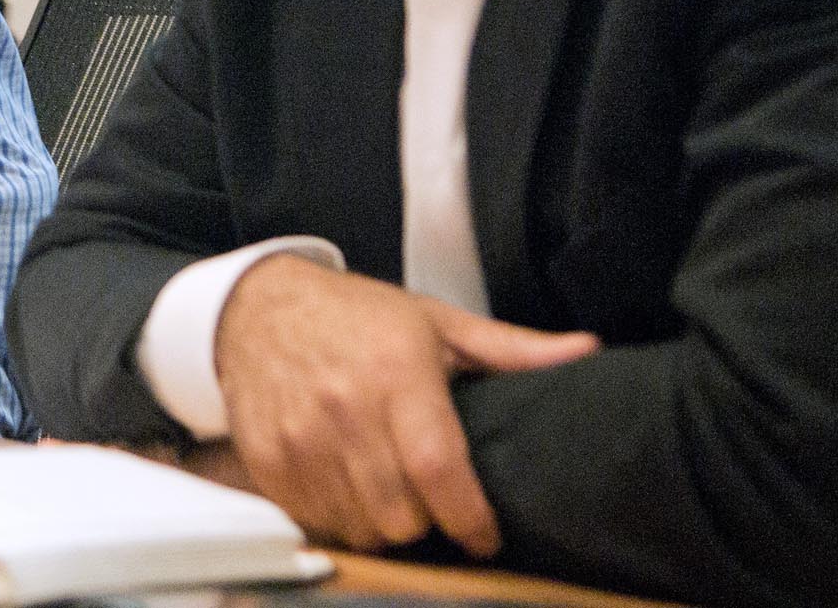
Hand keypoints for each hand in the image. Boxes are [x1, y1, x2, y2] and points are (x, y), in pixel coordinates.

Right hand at [214, 254, 599, 556]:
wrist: (255, 307)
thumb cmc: (355, 316)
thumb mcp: (435, 322)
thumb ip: (511, 347)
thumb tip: (586, 350)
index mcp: (395, 372)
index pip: (438, 469)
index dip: (469, 518)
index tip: (486, 535)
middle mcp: (343, 406)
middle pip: (400, 515)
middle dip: (426, 521)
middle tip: (429, 500)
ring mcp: (298, 436)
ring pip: (359, 527)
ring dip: (381, 524)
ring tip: (387, 491)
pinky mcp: (266, 457)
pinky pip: (315, 520)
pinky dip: (337, 517)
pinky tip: (346, 485)